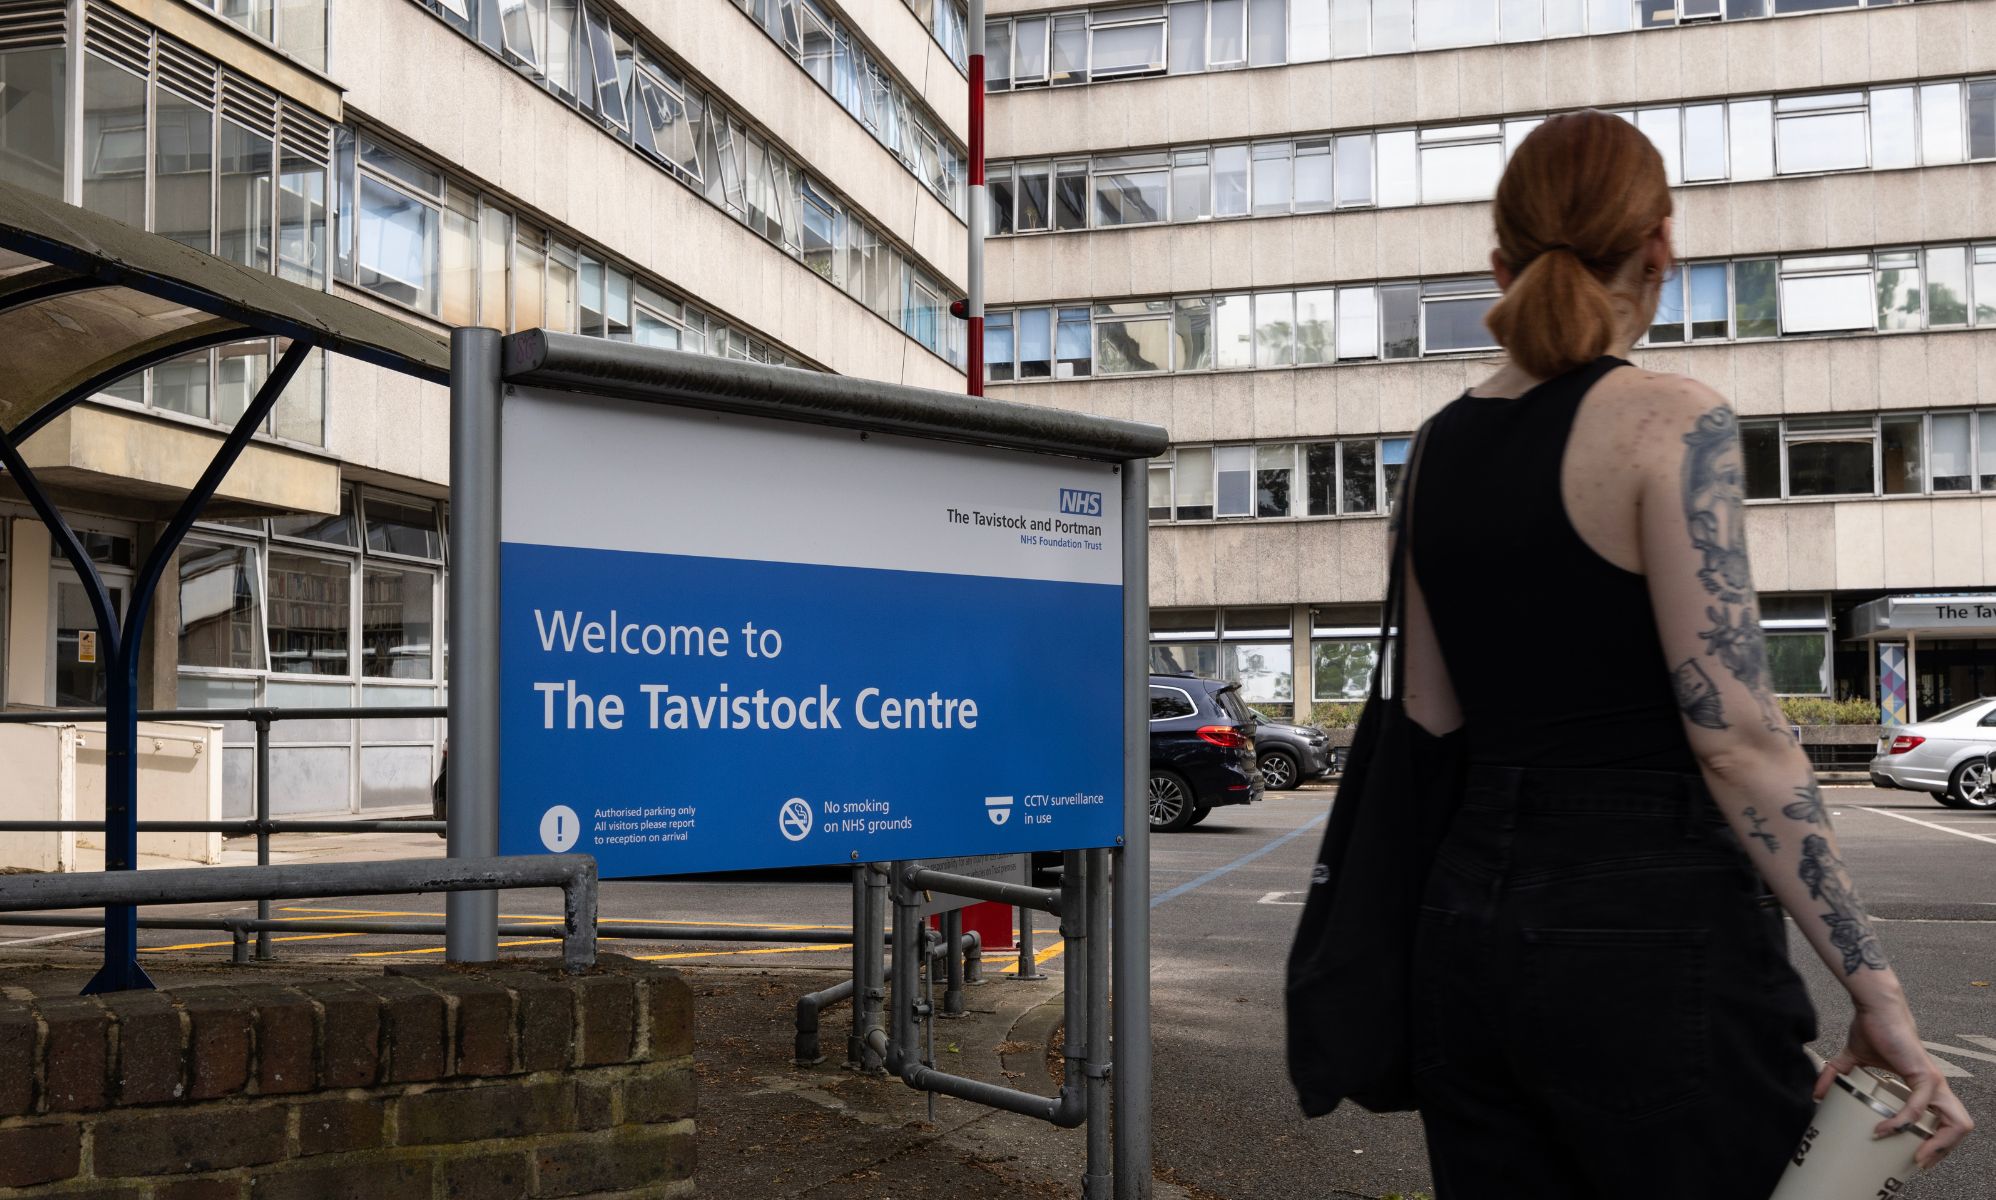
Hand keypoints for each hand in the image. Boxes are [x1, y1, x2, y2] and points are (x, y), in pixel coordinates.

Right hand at [1816, 1001, 1974, 1170]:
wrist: (1875, 1007)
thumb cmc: (1871, 1028)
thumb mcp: (1852, 1058)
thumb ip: (1837, 1075)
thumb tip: (1815, 1094)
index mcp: (1925, 1086)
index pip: (1944, 1121)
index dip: (1936, 1141)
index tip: (1915, 1156)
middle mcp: (1935, 1087)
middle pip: (1958, 1126)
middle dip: (1944, 1150)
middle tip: (1918, 1164)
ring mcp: (1934, 1082)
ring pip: (1955, 1123)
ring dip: (1939, 1146)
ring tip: (1916, 1158)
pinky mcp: (1925, 1076)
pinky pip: (1918, 1108)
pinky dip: (1902, 1123)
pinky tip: (1883, 1129)